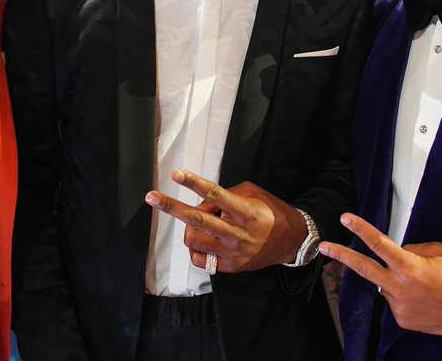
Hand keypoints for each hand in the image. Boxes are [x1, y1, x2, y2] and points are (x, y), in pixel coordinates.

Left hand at [145, 169, 305, 272]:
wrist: (291, 242)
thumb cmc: (270, 212)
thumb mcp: (254, 194)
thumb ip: (228, 195)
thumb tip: (202, 200)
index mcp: (246, 212)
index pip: (215, 194)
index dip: (194, 183)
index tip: (176, 174)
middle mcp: (238, 233)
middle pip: (196, 219)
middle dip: (171, 207)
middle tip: (151, 197)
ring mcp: (232, 253)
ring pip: (193, 239)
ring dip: (188, 226)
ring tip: (196, 221)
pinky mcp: (229, 267)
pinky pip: (199, 258)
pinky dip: (196, 247)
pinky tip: (204, 239)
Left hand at [318, 213, 441, 335]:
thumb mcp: (440, 253)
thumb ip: (413, 249)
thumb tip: (399, 251)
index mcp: (410, 267)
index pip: (379, 243)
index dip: (360, 229)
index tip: (346, 219)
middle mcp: (400, 287)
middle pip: (363, 268)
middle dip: (341, 256)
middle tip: (324, 247)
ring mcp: (399, 306)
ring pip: (385, 286)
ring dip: (394, 281)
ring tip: (421, 284)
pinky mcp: (402, 320)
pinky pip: (395, 302)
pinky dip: (403, 296)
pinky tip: (422, 298)